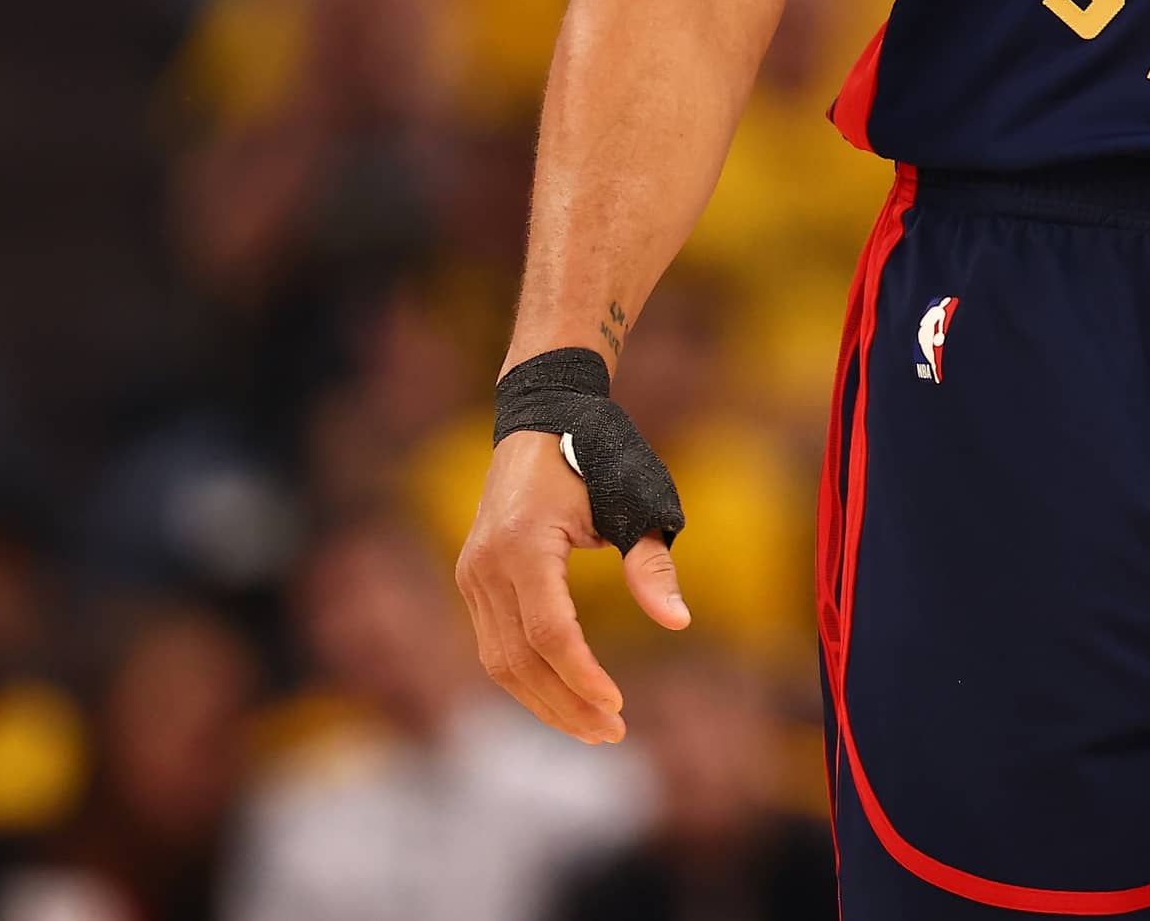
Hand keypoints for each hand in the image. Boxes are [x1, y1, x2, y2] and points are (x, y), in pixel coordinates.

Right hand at [453, 428, 690, 743]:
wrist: (543, 414)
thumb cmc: (598, 453)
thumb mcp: (635, 499)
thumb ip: (651, 561)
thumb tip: (677, 620)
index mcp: (523, 544)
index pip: (548, 633)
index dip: (582, 676)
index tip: (618, 707)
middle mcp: (485, 564)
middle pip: (518, 660)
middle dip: (565, 704)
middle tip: (612, 734)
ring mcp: (472, 573)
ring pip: (499, 661)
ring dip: (544, 702)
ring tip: (593, 729)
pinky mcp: (473, 579)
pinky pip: (494, 645)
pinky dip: (528, 678)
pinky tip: (564, 697)